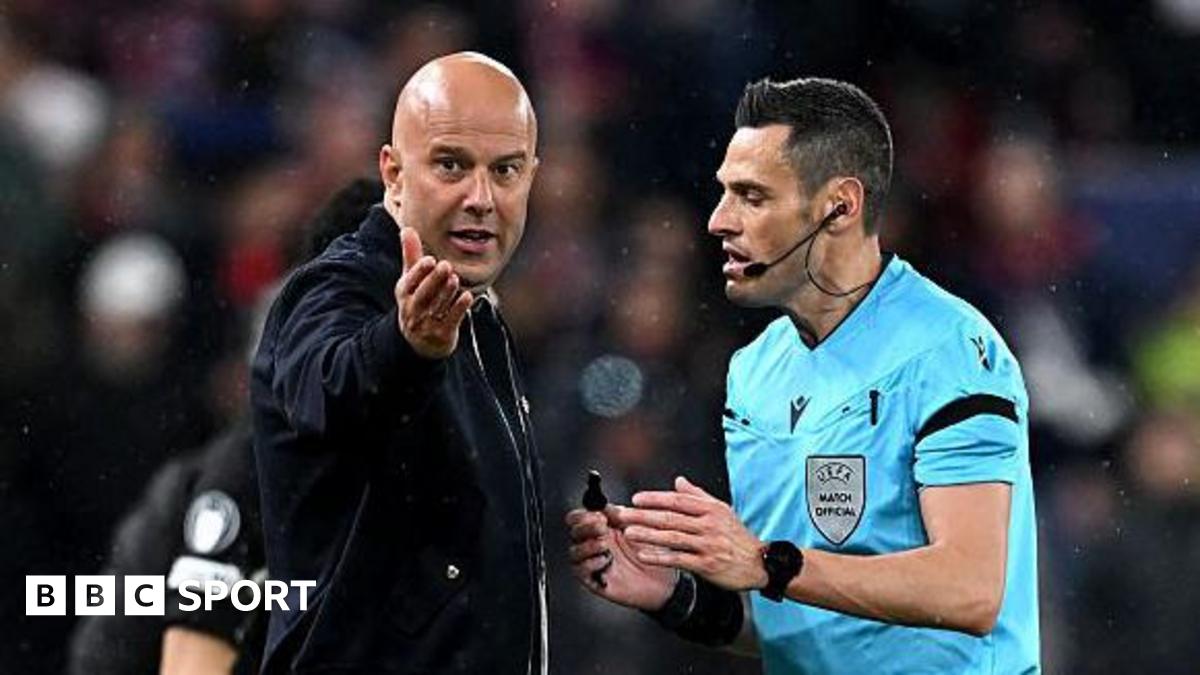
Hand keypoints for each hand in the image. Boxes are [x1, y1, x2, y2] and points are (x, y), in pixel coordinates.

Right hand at [395, 227, 472, 358]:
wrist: (419, 343)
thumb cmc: (416, 302)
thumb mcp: (411, 280)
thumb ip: (411, 255)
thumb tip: (407, 228)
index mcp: (404, 294)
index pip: (410, 282)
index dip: (419, 272)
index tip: (429, 260)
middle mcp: (413, 310)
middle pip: (423, 295)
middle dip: (433, 280)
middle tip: (445, 265)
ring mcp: (427, 324)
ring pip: (437, 307)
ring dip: (446, 292)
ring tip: (455, 278)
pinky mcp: (443, 334)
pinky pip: (451, 320)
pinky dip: (459, 308)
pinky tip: (468, 297)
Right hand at [565, 506, 677, 610]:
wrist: (662, 580)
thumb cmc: (651, 554)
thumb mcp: (638, 527)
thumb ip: (619, 515)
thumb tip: (603, 505)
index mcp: (601, 528)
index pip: (577, 518)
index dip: (583, 515)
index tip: (598, 515)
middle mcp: (593, 544)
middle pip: (574, 532)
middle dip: (586, 527)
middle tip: (602, 528)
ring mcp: (592, 562)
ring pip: (574, 551)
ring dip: (588, 545)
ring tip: (605, 545)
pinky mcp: (594, 580)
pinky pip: (580, 570)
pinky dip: (591, 563)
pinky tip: (605, 560)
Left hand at [616, 476, 767, 591]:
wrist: (759, 563)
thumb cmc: (738, 537)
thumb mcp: (722, 511)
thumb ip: (698, 495)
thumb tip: (678, 481)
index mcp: (711, 509)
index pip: (678, 501)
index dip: (655, 498)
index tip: (636, 499)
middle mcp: (708, 525)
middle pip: (670, 518)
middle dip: (643, 515)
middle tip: (622, 514)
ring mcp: (708, 545)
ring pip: (672, 537)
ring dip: (648, 535)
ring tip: (628, 532)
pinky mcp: (707, 565)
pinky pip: (678, 559)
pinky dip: (660, 557)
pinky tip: (644, 555)